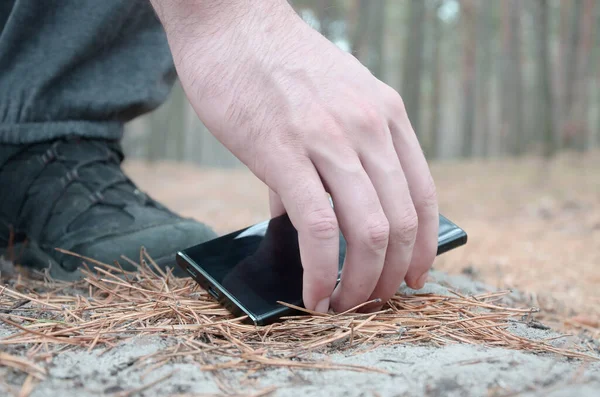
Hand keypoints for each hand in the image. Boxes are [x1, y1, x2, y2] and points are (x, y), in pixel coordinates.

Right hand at [153, 0, 438, 312]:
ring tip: (343, 305)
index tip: (414, 276)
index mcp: (386, 115)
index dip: (424, 246)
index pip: (423, 195)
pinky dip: (320, 273)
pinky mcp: (284, 151)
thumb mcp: (329, 101)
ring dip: (360, 284)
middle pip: (402, 223)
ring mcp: (330, 139)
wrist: (231, 21)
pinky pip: (317, 228)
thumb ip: (330, 159)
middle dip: (391, 276)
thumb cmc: (275, 66)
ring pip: (368, 232)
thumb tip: (304, 216)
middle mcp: (369, 127)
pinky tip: (312, 294)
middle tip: (372, 302)